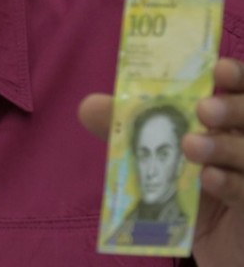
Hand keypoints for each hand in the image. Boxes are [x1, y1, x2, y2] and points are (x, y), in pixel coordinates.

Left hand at [79, 58, 243, 264]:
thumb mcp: (161, 159)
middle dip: (234, 108)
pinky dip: (231, 184)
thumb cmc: (193, 193)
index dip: (239, 76)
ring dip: (226, 146)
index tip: (219, 69)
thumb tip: (89, 107)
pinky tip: (209, 179)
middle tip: (204, 110)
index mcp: (235, 122)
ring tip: (191, 146)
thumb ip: (128, 131)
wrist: (219, 247)